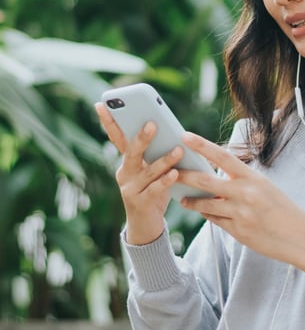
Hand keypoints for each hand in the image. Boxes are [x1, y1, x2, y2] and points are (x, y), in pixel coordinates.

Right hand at [95, 102, 181, 244]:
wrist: (146, 225)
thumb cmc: (153, 189)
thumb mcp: (151, 169)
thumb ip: (156, 152)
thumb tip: (173, 132)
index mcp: (126, 161)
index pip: (116, 137)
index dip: (108, 121)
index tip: (102, 103)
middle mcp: (124, 173)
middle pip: (131, 152)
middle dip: (142, 137)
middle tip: (153, 123)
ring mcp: (130, 189)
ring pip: (147, 171)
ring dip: (163, 160)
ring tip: (178, 150)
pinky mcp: (140, 203)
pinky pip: (154, 190)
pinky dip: (165, 181)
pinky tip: (175, 174)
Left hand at [177, 132, 304, 278]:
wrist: (301, 237)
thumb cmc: (283, 210)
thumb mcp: (265, 188)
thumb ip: (241, 182)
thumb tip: (217, 177)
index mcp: (253, 177)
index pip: (222, 156)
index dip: (201, 145)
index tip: (184, 135)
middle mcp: (245, 193)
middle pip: (205, 181)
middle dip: (185, 176)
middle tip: (169, 170)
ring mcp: (240, 214)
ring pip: (205, 204)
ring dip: (191, 201)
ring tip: (182, 198)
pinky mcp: (237, 232)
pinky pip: (215, 221)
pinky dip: (207, 215)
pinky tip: (202, 212)